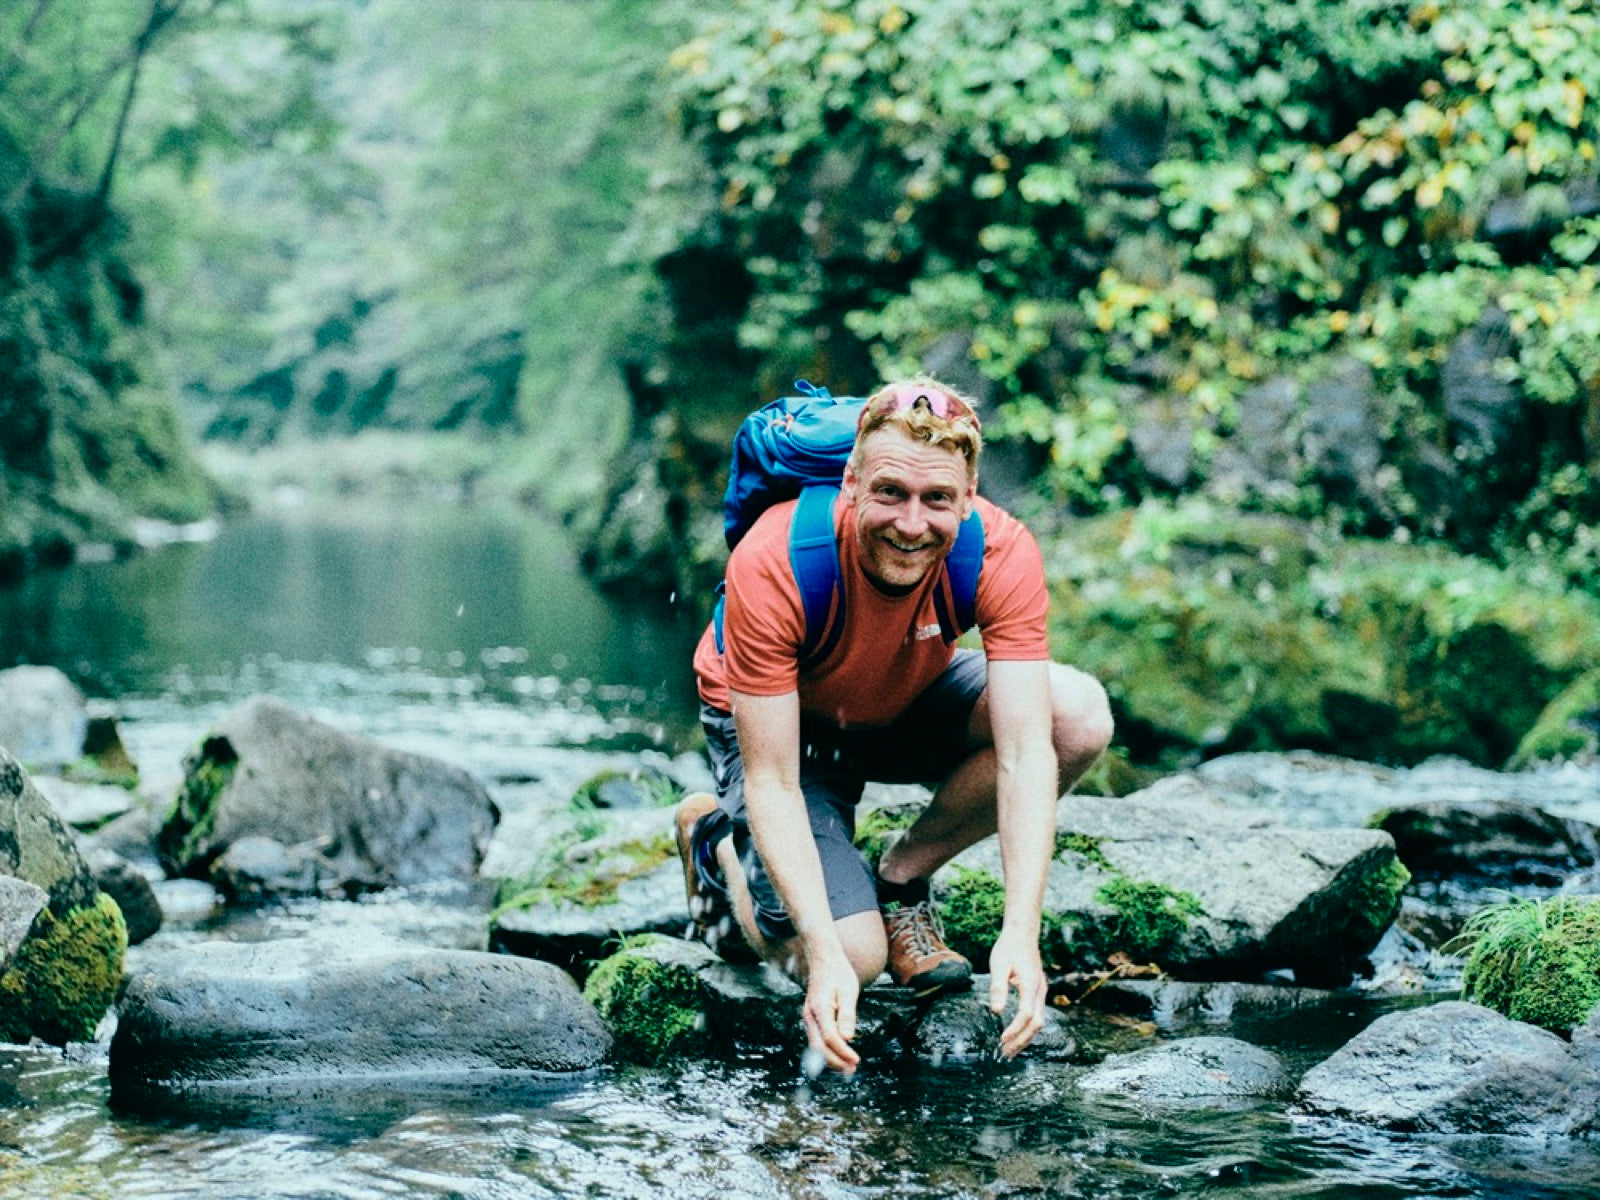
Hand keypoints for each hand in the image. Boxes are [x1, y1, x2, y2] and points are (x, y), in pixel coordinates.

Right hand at [800, 943, 861, 1074]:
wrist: (824, 959)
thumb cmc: (838, 973)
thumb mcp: (849, 991)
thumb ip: (847, 1015)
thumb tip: (848, 1038)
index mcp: (819, 1007)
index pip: (830, 1037)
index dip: (843, 1052)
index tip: (856, 1061)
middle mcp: (810, 1015)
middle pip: (819, 1047)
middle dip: (835, 1062)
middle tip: (852, 1070)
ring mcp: (809, 1018)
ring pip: (816, 1046)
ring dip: (831, 1059)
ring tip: (848, 1067)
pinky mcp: (813, 1019)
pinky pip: (817, 1039)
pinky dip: (828, 1051)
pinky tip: (841, 1055)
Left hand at [987, 925, 1047, 1059]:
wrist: (1022, 934)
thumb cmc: (1008, 948)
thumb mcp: (998, 965)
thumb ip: (998, 988)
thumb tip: (996, 1011)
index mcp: (1031, 984)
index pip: (1026, 1014)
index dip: (1015, 1029)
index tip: (1002, 1039)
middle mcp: (1040, 990)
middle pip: (1036, 1023)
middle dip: (1021, 1040)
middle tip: (1005, 1053)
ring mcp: (1041, 992)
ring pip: (1039, 1022)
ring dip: (1025, 1037)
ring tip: (1009, 1050)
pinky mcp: (1037, 992)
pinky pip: (1036, 1015)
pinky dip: (1027, 1029)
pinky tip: (1016, 1035)